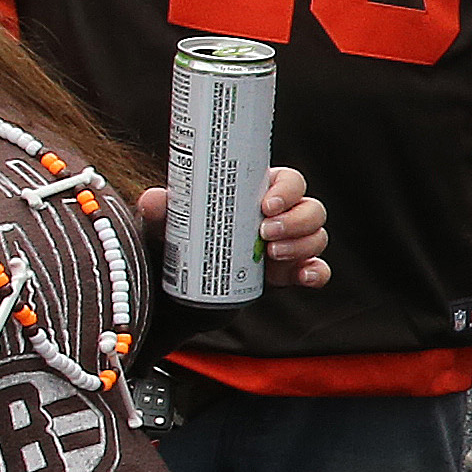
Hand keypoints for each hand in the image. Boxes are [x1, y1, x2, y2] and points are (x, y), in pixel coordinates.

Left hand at [128, 163, 337, 284]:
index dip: (287, 190)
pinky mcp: (289, 274)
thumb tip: (154, 200)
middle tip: (265, 233)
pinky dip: (316, 273)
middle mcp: (281, 217)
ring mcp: (289, 246)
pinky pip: (317, 270)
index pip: (289, 181)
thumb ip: (160, 211)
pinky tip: (304, 277)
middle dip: (296, 221)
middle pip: (311, 208)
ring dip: (302, 245)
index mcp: (258, 194)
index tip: (266, 205)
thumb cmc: (180, 244)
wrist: (181, 290)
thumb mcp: (167, 226)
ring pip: (316, 237)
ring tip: (271, 256)